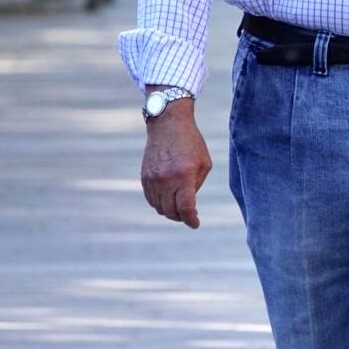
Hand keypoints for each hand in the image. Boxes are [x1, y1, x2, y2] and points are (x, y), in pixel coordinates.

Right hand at [141, 97, 211, 228]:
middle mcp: (166, 179)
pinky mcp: (144, 177)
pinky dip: (159, 203)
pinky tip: (168, 199)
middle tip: (188, 215)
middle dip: (181, 217)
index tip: (195, 224)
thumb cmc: (191, 143)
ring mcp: (153, 179)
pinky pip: (151, 199)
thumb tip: (189, 204)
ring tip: (179, 207)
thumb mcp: (203, 163)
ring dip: (169, 211)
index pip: (186, 208)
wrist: (168, 125)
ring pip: (159, 207)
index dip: (191, 220)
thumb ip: (196, 185)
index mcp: (184, 175)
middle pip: (171, 211)